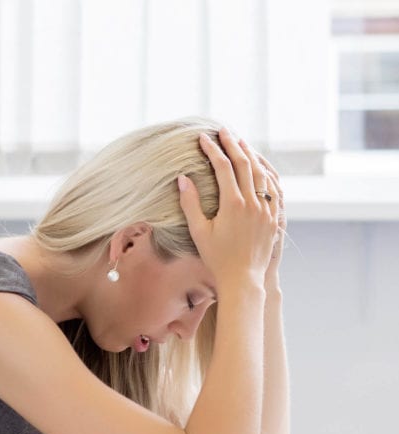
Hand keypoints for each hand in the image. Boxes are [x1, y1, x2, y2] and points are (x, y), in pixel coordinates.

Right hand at [178, 127, 278, 295]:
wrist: (242, 279)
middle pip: (244, 163)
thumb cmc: (216, 258)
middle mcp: (253, 203)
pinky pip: (274, 187)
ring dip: (250, 154)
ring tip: (241, 143)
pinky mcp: (274, 216)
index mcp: (233, 204)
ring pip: (262, 172)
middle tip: (223, 131)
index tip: (203, 138)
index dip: (212, 150)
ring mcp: (266, 209)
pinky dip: (266, 172)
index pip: (223, 167)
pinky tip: (260, 166)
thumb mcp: (199, 232)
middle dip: (232, 144)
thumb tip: (183, 178)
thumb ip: (190, 203)